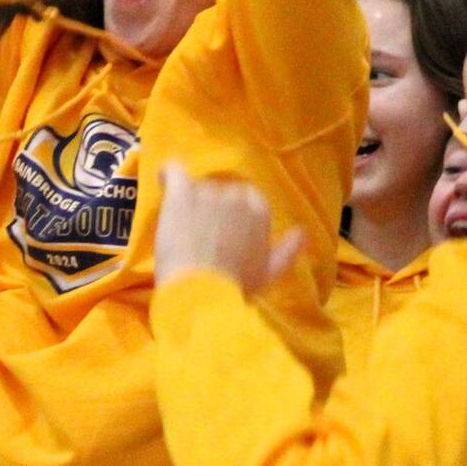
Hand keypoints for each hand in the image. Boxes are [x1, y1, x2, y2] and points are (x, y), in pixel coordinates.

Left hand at [153, 163, 303, 293]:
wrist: (200, 294)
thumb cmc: (236, 287)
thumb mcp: (270, 273)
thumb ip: (288, 251)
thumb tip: (302, 233)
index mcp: (260, 211)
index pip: (245, 197)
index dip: (231, 213)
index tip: (221, 232)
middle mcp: (237, 196)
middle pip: (218, 192)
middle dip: (209, 209)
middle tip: (199, 236)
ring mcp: (209, 193)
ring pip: (195, 189)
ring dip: (188, 204)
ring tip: (182, 232)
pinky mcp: (182, 193)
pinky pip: (173, 171)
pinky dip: (168, 174)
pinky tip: (164, 179)